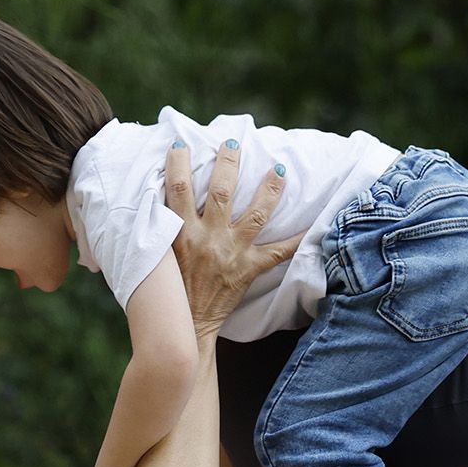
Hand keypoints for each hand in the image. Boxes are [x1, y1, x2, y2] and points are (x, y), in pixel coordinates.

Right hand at [166, 141, 302, 338]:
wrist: (185, 324)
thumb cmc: (168, 288)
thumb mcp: (155, 254)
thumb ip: (158, 227)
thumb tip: (152, 199)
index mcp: (181, 232)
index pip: (178, 188)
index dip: (179, 163)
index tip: (181, 143)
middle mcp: (208, 238)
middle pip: (221, 191)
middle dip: (229, 162)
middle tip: (234, 142)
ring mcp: (231, 253)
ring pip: (255, 214)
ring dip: (269, 190)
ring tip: (279, 169)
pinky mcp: (248, 269)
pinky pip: (278, 252)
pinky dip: (297, 239)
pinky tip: (315, 224)